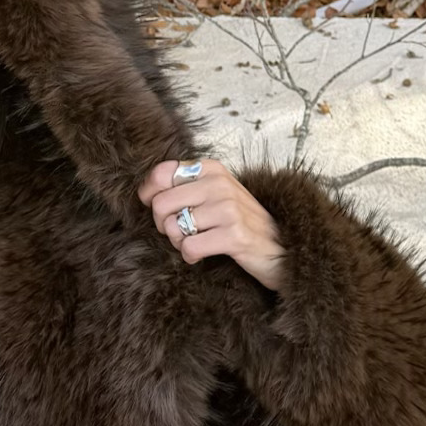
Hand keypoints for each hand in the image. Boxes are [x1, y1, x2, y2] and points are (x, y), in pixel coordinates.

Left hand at [137, 155, 286, 292]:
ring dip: (178, 242)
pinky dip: (190, 256)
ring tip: (196, 241)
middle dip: (163, 224)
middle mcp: (220, 184)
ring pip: (173, 228)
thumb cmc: (239, 221)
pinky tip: (201, 254)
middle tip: (181, 231)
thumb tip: (146, 192)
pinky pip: (189, 247)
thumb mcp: (215, 193)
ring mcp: (228, 209)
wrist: (279, 247)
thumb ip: (184, 186)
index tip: (159, 207)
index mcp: (212, 169)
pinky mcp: (234, 235)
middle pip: (161, 204)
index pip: (161, 174)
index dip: (150, 194)